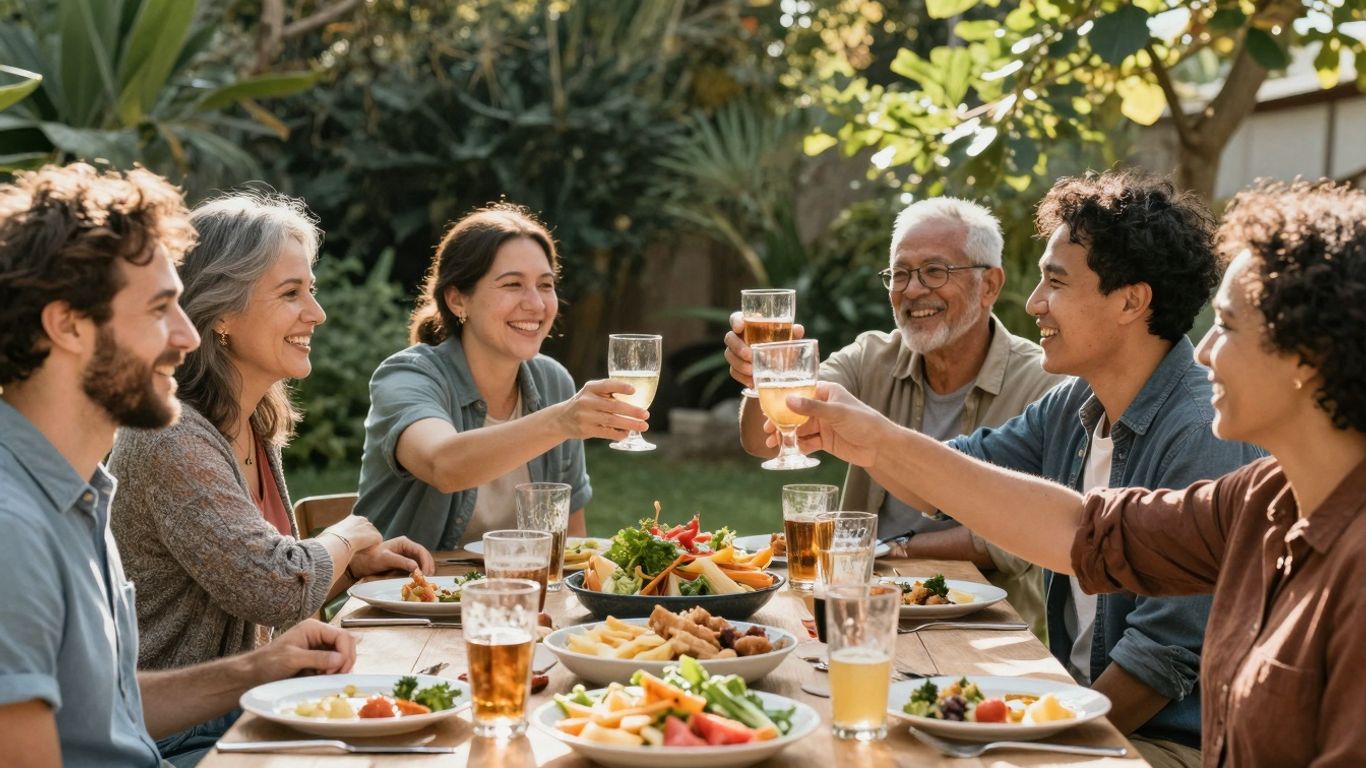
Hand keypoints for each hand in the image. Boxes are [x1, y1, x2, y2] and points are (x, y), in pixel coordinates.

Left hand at [249, 619, 355, 682]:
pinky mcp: (317, 661)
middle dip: (344, 661)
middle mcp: (319, 636)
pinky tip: (322, 678)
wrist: (253, 674)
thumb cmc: (267, 663)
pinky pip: (334, 665)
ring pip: (342, 656)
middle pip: (346, 645)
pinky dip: (332, 673)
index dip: (345, 653)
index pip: (343, 636)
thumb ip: (317, 658)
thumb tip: (340, 659)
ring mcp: (319, 648)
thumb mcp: (292, 659)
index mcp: (314, 628)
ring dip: (339, 668)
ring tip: (325, 677)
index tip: (337, 670)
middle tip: (333, 676)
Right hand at [325, 515, 382, 552]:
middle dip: (364, 540)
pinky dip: (372, 550)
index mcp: (351, 519)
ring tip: (359, 552)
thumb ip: (329, 535)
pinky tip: (364, 553)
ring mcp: (370, 527)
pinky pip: (376, 545)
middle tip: (357, 549)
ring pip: (372, 539)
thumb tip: (319, 540)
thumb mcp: (327, 534)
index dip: (356, 536)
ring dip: (368, 546)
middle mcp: (363, 520)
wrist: (338, 543)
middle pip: (367, 531)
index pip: (358, 526)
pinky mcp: (376, 536)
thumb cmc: (329, 540)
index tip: (352, 543)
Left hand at [349, 536, 434, 578]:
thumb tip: (417, 567)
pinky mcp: (404, 564)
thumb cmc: (370, 558)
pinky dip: (419, 574)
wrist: (360, 563)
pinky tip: (418, 581)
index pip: (421, 551)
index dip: (426, 562)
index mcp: (404, 543)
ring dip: (425, 571)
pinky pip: (416, 569)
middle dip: (428, 567)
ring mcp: (406, 556)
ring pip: (422, 563)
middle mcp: (407, 548)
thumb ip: (401, 562)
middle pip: (424, 557)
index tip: (426, 573)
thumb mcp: (386, 559)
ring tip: (424, 581)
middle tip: (427, 580)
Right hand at [553, 378, 650, 440]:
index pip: (606, 385)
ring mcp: (585, 416)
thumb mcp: (591, 393)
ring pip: (612, 420)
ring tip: (643, 426)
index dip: (620, 387)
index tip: (634, 390)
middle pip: (613, 406)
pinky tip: (628, 434)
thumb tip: (637, 401)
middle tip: (646, 414)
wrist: (562, 419)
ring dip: (630, 424)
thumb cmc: (585, 404)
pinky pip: (606, 432)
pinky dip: (619, 433)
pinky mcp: (586, 430)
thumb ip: (608, 393)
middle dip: (632, 411)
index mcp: (590, 388)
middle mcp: (587, 401)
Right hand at [723, 311, 805, 387]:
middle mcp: (739, 337)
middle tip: (749, 355)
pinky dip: (742, 377)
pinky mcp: (735, 367)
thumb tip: (798, 329)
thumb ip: (792, 333)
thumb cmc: (781, 346)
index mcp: (749, 325)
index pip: (736, 318)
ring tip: (752, 370)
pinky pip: (733, 371)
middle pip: (729, 338)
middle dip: (737, 347)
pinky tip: (751, 381)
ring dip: (739, 364)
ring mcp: (734, 353)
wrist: (779, 368)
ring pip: (729, 356)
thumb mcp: (788, 340)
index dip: (735, 321)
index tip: (739, 327)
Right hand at [761, 381, 889, 466]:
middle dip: (781, 421)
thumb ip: (812, 408)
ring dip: (786, 435)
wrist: (880, 447)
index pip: (800, 392)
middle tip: (767, 429)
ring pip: (799, 429)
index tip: (768, 407)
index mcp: (825, 392)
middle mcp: (822, 407)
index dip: (783, 399)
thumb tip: (787, 401)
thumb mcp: (836, 412)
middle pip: (796, 413)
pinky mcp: (825, 440)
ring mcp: (823, 424)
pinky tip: (789, 451)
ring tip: (773, 443)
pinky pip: (807, 442)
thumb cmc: (863, 421)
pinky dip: (798, 446)